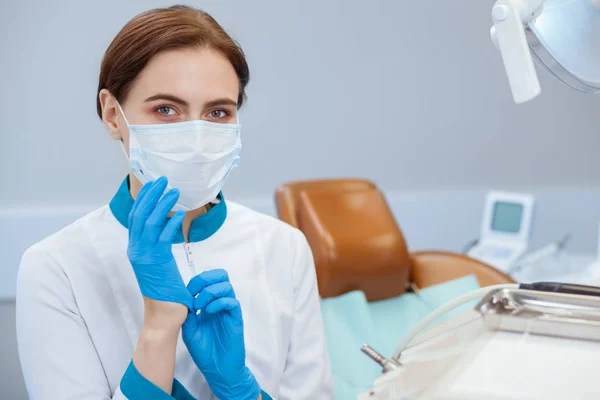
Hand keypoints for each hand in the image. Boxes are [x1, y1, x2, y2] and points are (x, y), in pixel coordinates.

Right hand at [127, 177, 192, 319]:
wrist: (163, 315)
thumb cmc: (164, 290)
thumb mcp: (158, 262)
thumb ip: (158, 244)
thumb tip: (167, 223)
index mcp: (135, 248)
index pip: (136, 217)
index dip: (143, 198)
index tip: (153, 184)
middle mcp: (136, 250)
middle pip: (140, 215)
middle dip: (151, 194)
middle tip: (163, 179)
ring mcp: (144, 256)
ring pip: (150, 222)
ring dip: (162, 203)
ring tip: (174, 191)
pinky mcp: (156, 262)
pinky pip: (163, 237)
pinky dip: (170, 223)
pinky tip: (179, 214)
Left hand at [182, 270, 259, 399]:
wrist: (218, 369)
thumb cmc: (204, 351)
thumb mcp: (189, 330)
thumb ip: (188, 313)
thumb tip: (183, 298)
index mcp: (208, 303)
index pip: (206, 280)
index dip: (196, 281)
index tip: (185, 292)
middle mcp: (219, 303)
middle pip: (220, 276)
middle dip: (206, 278)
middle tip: (194, 291)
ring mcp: (228, 310)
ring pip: (226, 285)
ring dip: (210, 291)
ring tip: (201, 305)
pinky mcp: (235, 318)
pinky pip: (232, 302)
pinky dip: (219, 302)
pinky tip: (209, 312)